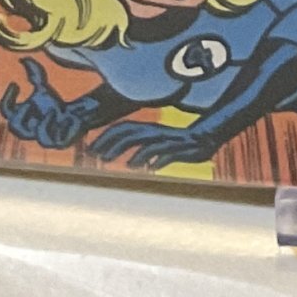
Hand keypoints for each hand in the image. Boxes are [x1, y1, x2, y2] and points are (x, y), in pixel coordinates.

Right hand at [0, 59, 97, 148]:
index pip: (6, 111)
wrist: (71, 115)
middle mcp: (30, 130)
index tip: (15, 84)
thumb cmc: (52, 104)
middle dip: (20, 115)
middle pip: (15, 128)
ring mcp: (44, 139)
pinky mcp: (60, 142)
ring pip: (40, 138)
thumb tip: (24, 59)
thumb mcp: (42, 87)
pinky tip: (66, 116)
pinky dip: (62, 126)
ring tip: (54, 111)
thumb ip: (34, 73)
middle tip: (28, 103)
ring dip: (46, 122)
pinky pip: (58, 140)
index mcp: (21, 117)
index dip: (7, 98)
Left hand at [77, 112, 216, 171]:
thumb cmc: (179, 144)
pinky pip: (167, 152)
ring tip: (127, 165)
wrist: (206, 137)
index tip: (90, 150)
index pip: (121, 129)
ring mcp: (166, 139)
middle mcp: (154, 133)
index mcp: (147, 131)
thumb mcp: (160, 145)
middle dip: (112, 143)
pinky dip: (158, 158)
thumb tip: (131, 165)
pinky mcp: (180, 147)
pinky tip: (151, 168)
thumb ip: (145, 151)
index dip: (105, 138)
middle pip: (129, 133)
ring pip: (148, 142)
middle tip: (96, 155)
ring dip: (136, 153)